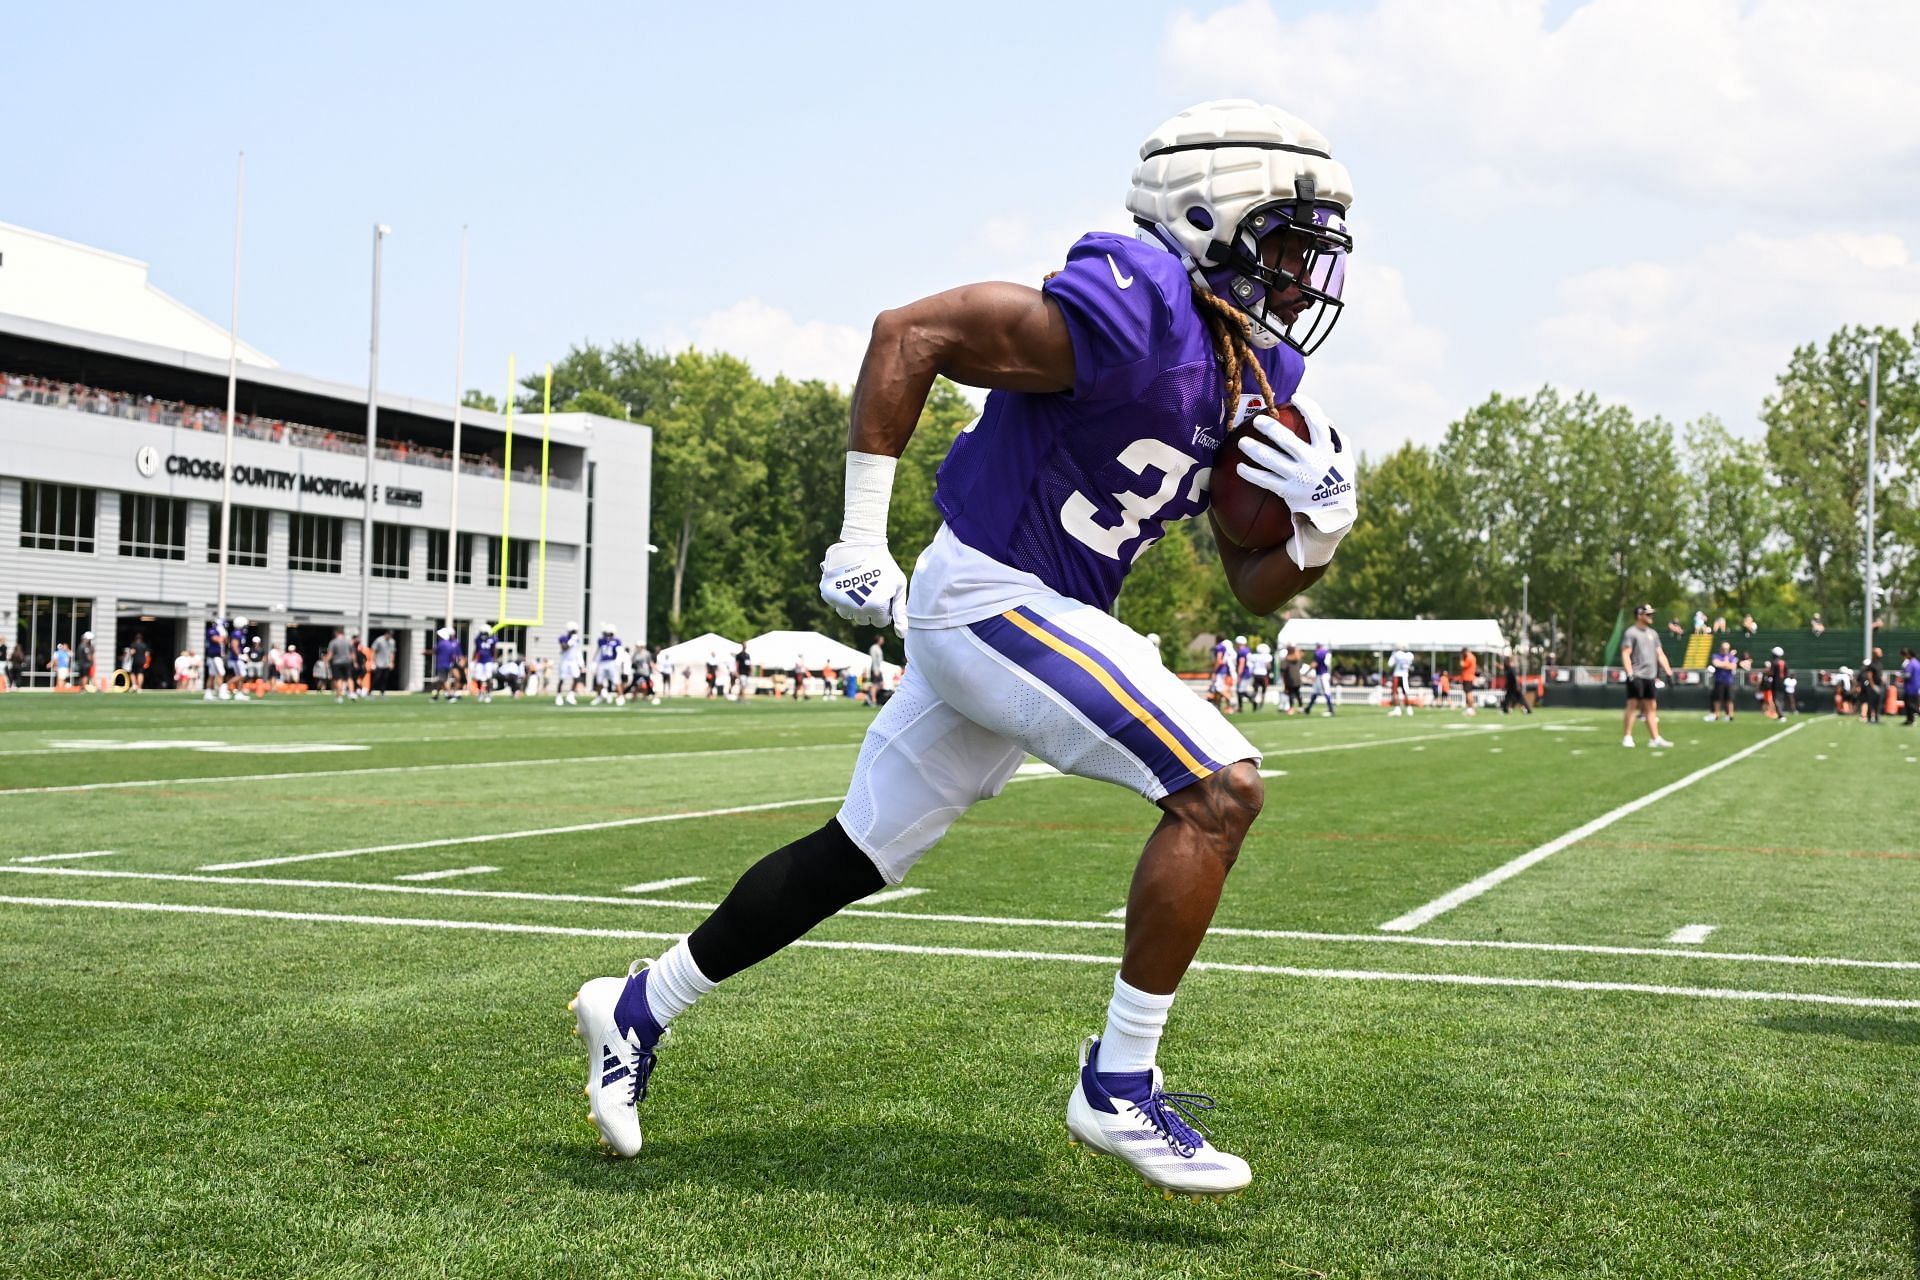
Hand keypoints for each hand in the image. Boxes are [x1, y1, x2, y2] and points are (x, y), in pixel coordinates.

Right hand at [820, 541, 907, 635]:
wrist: (862, 544)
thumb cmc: (884, 566)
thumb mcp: (897, 586)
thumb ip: (900, 612)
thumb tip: (901, 634)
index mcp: (876, 608)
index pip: (880, 622)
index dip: (884, 608)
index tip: (883, 594)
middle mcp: (857, 609)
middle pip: (863, 620)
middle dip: (869, 609)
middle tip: (871, 589)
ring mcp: (841, 602)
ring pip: (848, 615)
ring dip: (854, 605)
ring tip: (859, 586)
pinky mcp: (828, 594)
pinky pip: (836, 604)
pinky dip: (841, 597)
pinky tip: (848, 584)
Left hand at [1233, 393, 1355, 569]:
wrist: (1335, 513)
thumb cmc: (1338, 480)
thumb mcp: (1345, 458)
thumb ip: (1337, 438)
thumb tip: (1324, 419)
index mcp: (1326, 450)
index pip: (1318, 423)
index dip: (1307, 407)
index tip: (1295, 397)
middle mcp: (1311, 462)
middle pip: (1287, 441)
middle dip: (1271, 428)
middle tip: (1257, 420)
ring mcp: (1298, 477)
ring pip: (1272, 461)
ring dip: (1255, 450)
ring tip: (1241, 442)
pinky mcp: (1288, 491)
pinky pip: (1265, 481)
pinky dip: (1251, 474)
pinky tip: (1239, 468)